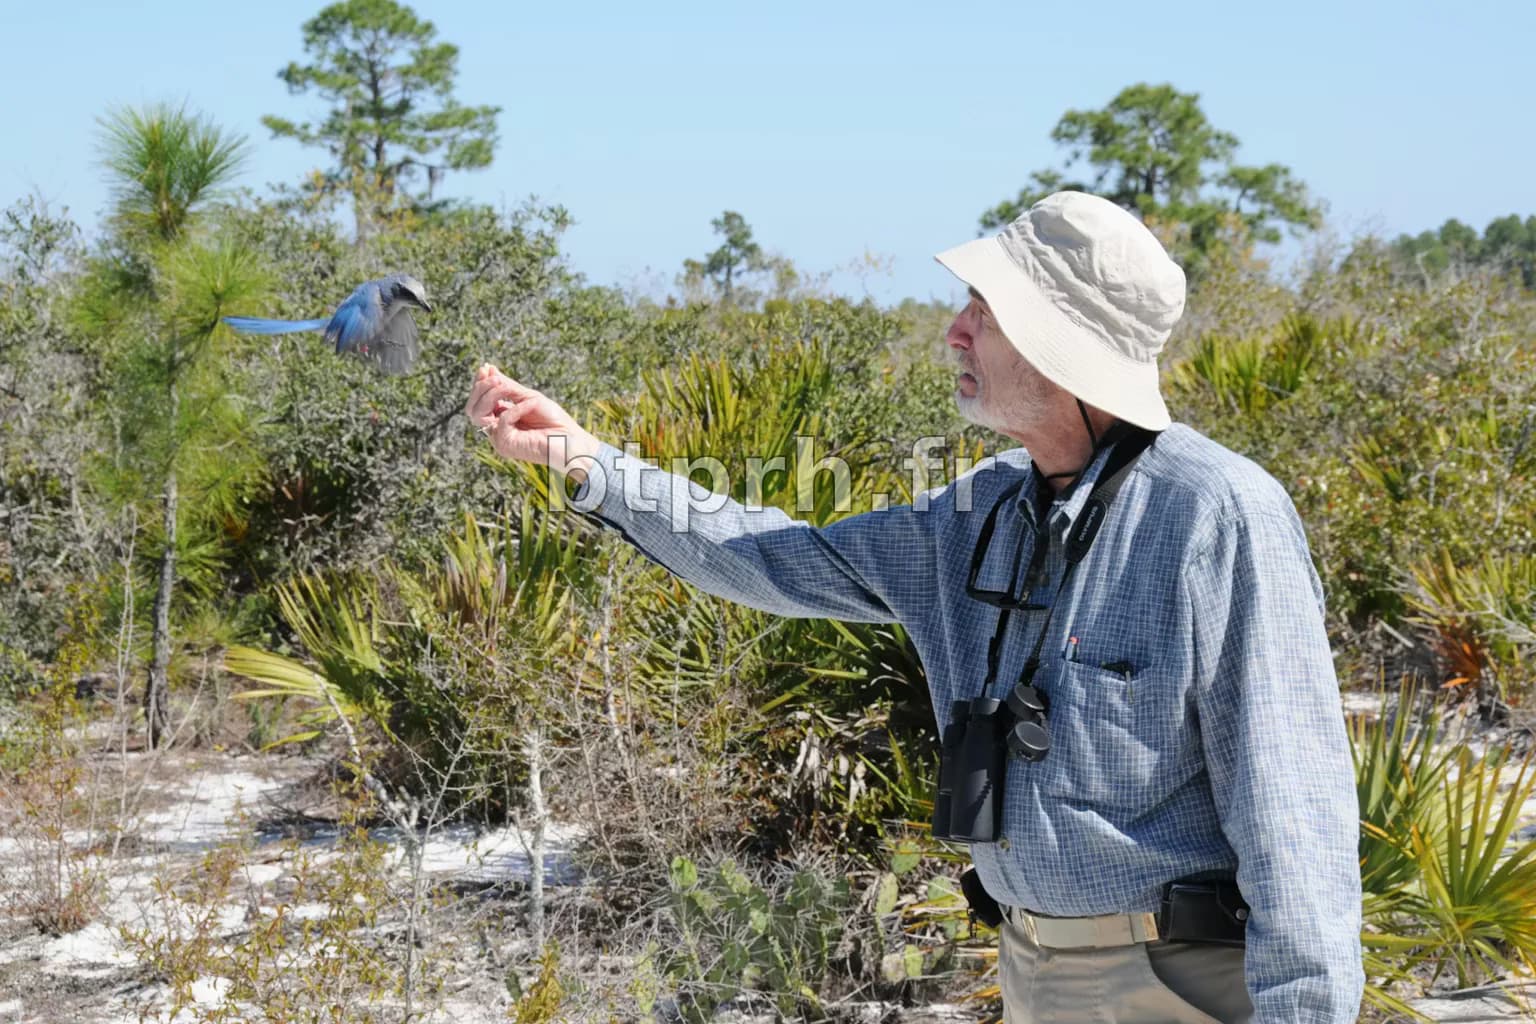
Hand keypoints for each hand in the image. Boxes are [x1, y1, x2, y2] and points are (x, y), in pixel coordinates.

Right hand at [464, 364, 599, 475]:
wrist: (571, 441)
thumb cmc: (554, 421)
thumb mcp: (528, 397)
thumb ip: (507, 387)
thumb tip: (488, 369)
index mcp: (500, 419)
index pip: (478, 402)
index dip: (478, 385)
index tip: (485, 367)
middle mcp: (496, 430)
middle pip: (471, 409)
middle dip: (481, 388)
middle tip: (497, 378)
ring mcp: (499, 439)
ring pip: (478, 414)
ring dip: (492, 395)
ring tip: (507, 387)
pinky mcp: (505, 445)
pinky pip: (501, 420)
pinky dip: (516, 408)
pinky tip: (531, 406)